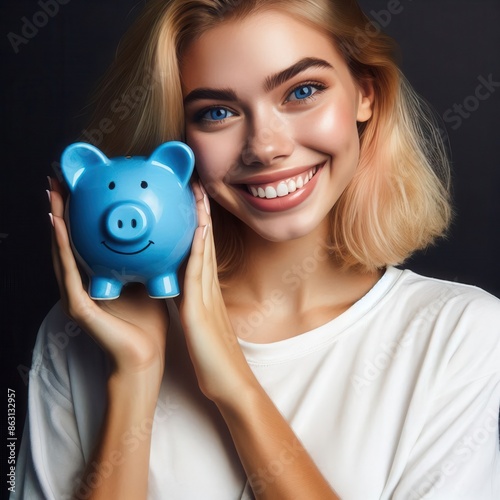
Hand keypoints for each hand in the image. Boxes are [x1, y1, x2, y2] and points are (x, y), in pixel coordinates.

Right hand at [48, 177, 168, 379]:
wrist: (145, 355)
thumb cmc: (148, 320)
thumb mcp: (144, 279)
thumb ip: (141, 258)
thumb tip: (155, 230)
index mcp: (96, 278)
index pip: (84, 241)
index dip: (80, 216)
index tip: (79, 188)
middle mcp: (80, 284)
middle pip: (68, 242)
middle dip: (63, 212)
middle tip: (58, 182)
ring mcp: (75, 295)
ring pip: (61, 252)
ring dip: (56, 223)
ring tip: (53, 195)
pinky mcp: (78, 306)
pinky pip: (68, 273)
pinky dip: (62, 248)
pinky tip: (59, 226)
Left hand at [179, 183, 254, 403]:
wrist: (230, 383)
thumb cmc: (215, 359)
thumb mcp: (202, 325)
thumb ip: (195, 306)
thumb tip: (185, 293)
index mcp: (206, 292)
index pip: (202, 251)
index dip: (197, 224)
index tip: (192, 200)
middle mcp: (209, 288)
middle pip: (205, 243)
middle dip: (201, 212)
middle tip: (197, 184)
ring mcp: (207, 297)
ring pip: (204, 251)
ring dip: (201, 221)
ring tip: (198, 193)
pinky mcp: (201, 310)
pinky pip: (199, 274)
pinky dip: (199, 249)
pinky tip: (198, 230)